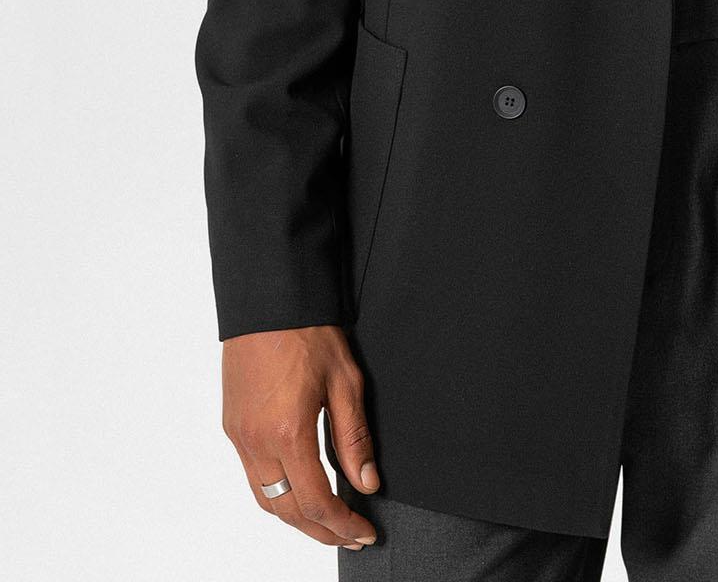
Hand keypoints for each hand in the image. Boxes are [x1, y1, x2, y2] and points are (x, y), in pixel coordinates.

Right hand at [220, 324, 379, 549]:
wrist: (268, 298)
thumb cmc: (307, 331)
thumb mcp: (345, 380)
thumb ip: (354, 437)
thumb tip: (367, 482)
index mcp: (288, 432)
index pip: (316, 502)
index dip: (342, 525)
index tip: (364, 533)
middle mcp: (257, 441)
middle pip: (287, 511)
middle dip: (320, 531)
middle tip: (350, 536)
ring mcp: (239, 435)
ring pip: (265, 499)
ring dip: (295, 518)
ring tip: (326, 521)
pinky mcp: (232, 425)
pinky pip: (252, 476)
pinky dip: (275, 494)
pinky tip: (297, 488)